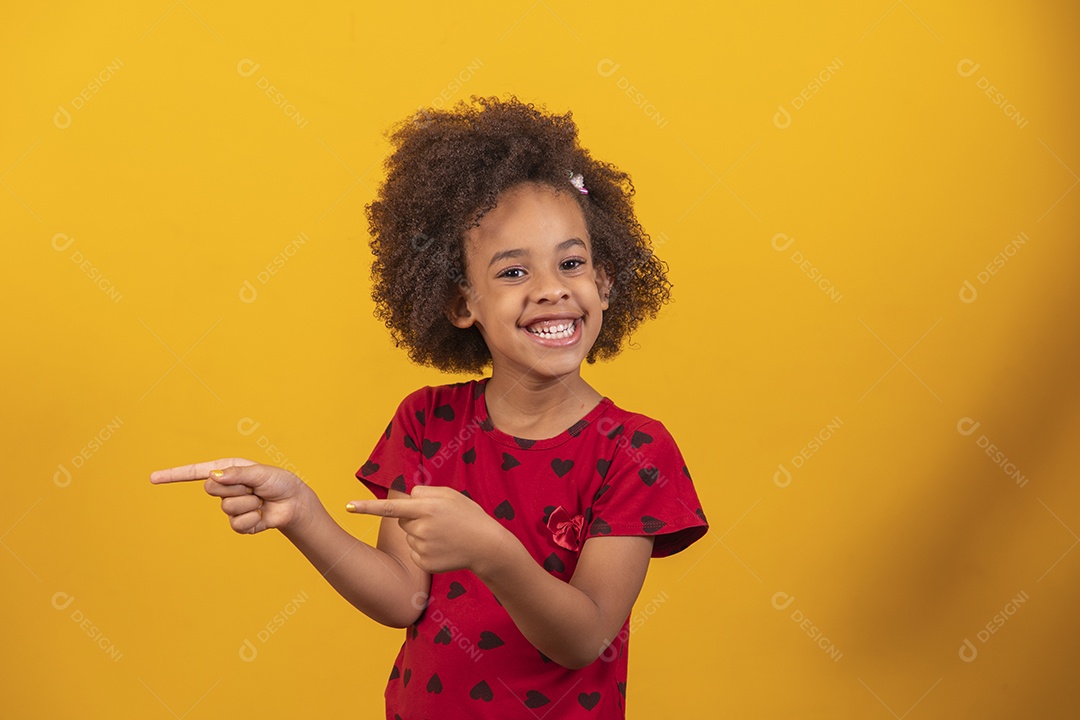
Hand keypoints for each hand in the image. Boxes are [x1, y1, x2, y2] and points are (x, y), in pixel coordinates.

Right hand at [150, 458, 308, 533]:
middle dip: (235, 487)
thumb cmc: (279, 482)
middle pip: (211, 490)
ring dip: (249, 503)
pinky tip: (261, 513)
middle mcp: (225, 488)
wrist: (293, 503)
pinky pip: (236, 524)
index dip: (174, 475)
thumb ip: (237, 474)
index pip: (195, 472)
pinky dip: (252, 518)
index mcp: (227, 471)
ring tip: (261, 499)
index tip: (153, 478)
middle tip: (254, 487)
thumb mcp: (260, 473)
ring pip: (227, 507)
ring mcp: (230, 507)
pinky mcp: (239, 524)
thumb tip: (213, 477)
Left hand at [346, 485, 505, 574]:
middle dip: (414, 517)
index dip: (367, 507)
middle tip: (439, 520)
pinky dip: (425, 549)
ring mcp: (422, 547)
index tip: (348, 506)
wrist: (486, 546)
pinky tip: (443, 548)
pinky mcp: (423, 563)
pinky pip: (414, 552)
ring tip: (445, 535)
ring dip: (421, 534)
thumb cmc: (468, 516)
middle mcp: (421, 528)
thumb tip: (406, 499)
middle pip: (402, 519)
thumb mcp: (450, 495)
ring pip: (409, 536)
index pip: (390, 507)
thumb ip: (425, 493)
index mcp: (426, 508)